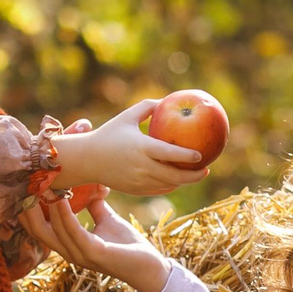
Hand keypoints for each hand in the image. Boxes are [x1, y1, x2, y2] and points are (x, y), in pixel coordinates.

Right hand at [24, 193, 169, 291]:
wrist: (150, 267)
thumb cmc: (127, 245)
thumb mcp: (107, 220)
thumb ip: (94, 205)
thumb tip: (90, 185)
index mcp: (69, 244)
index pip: (39, 227)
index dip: (28, 208)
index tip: (24, 185)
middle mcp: (69, 252)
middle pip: (37, 231)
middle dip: (27, 208)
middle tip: (23, 184)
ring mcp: (80, 255)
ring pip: (52, 231)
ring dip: (45, 207)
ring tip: (39, 186)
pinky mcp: (95, 255)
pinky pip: (74, 233)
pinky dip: (65, 216)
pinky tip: (61, 199)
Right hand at [54, 99, 207, 196]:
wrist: (86, 159)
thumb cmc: (108, 134)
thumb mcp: (126, 117)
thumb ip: (147, 107)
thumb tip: (168, 101)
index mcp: (141, 148)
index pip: (170, 154)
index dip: (187, 157)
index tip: (201, 155)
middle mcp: (141, 167)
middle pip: (174, 176)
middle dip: (193, 176)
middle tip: (206, 169)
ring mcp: (138, 181)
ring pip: (168, 185)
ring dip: (184, 182)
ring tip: (196, 174)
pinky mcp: (135, 190)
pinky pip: (158, 190)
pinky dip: (170, 185)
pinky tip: (178, 179)